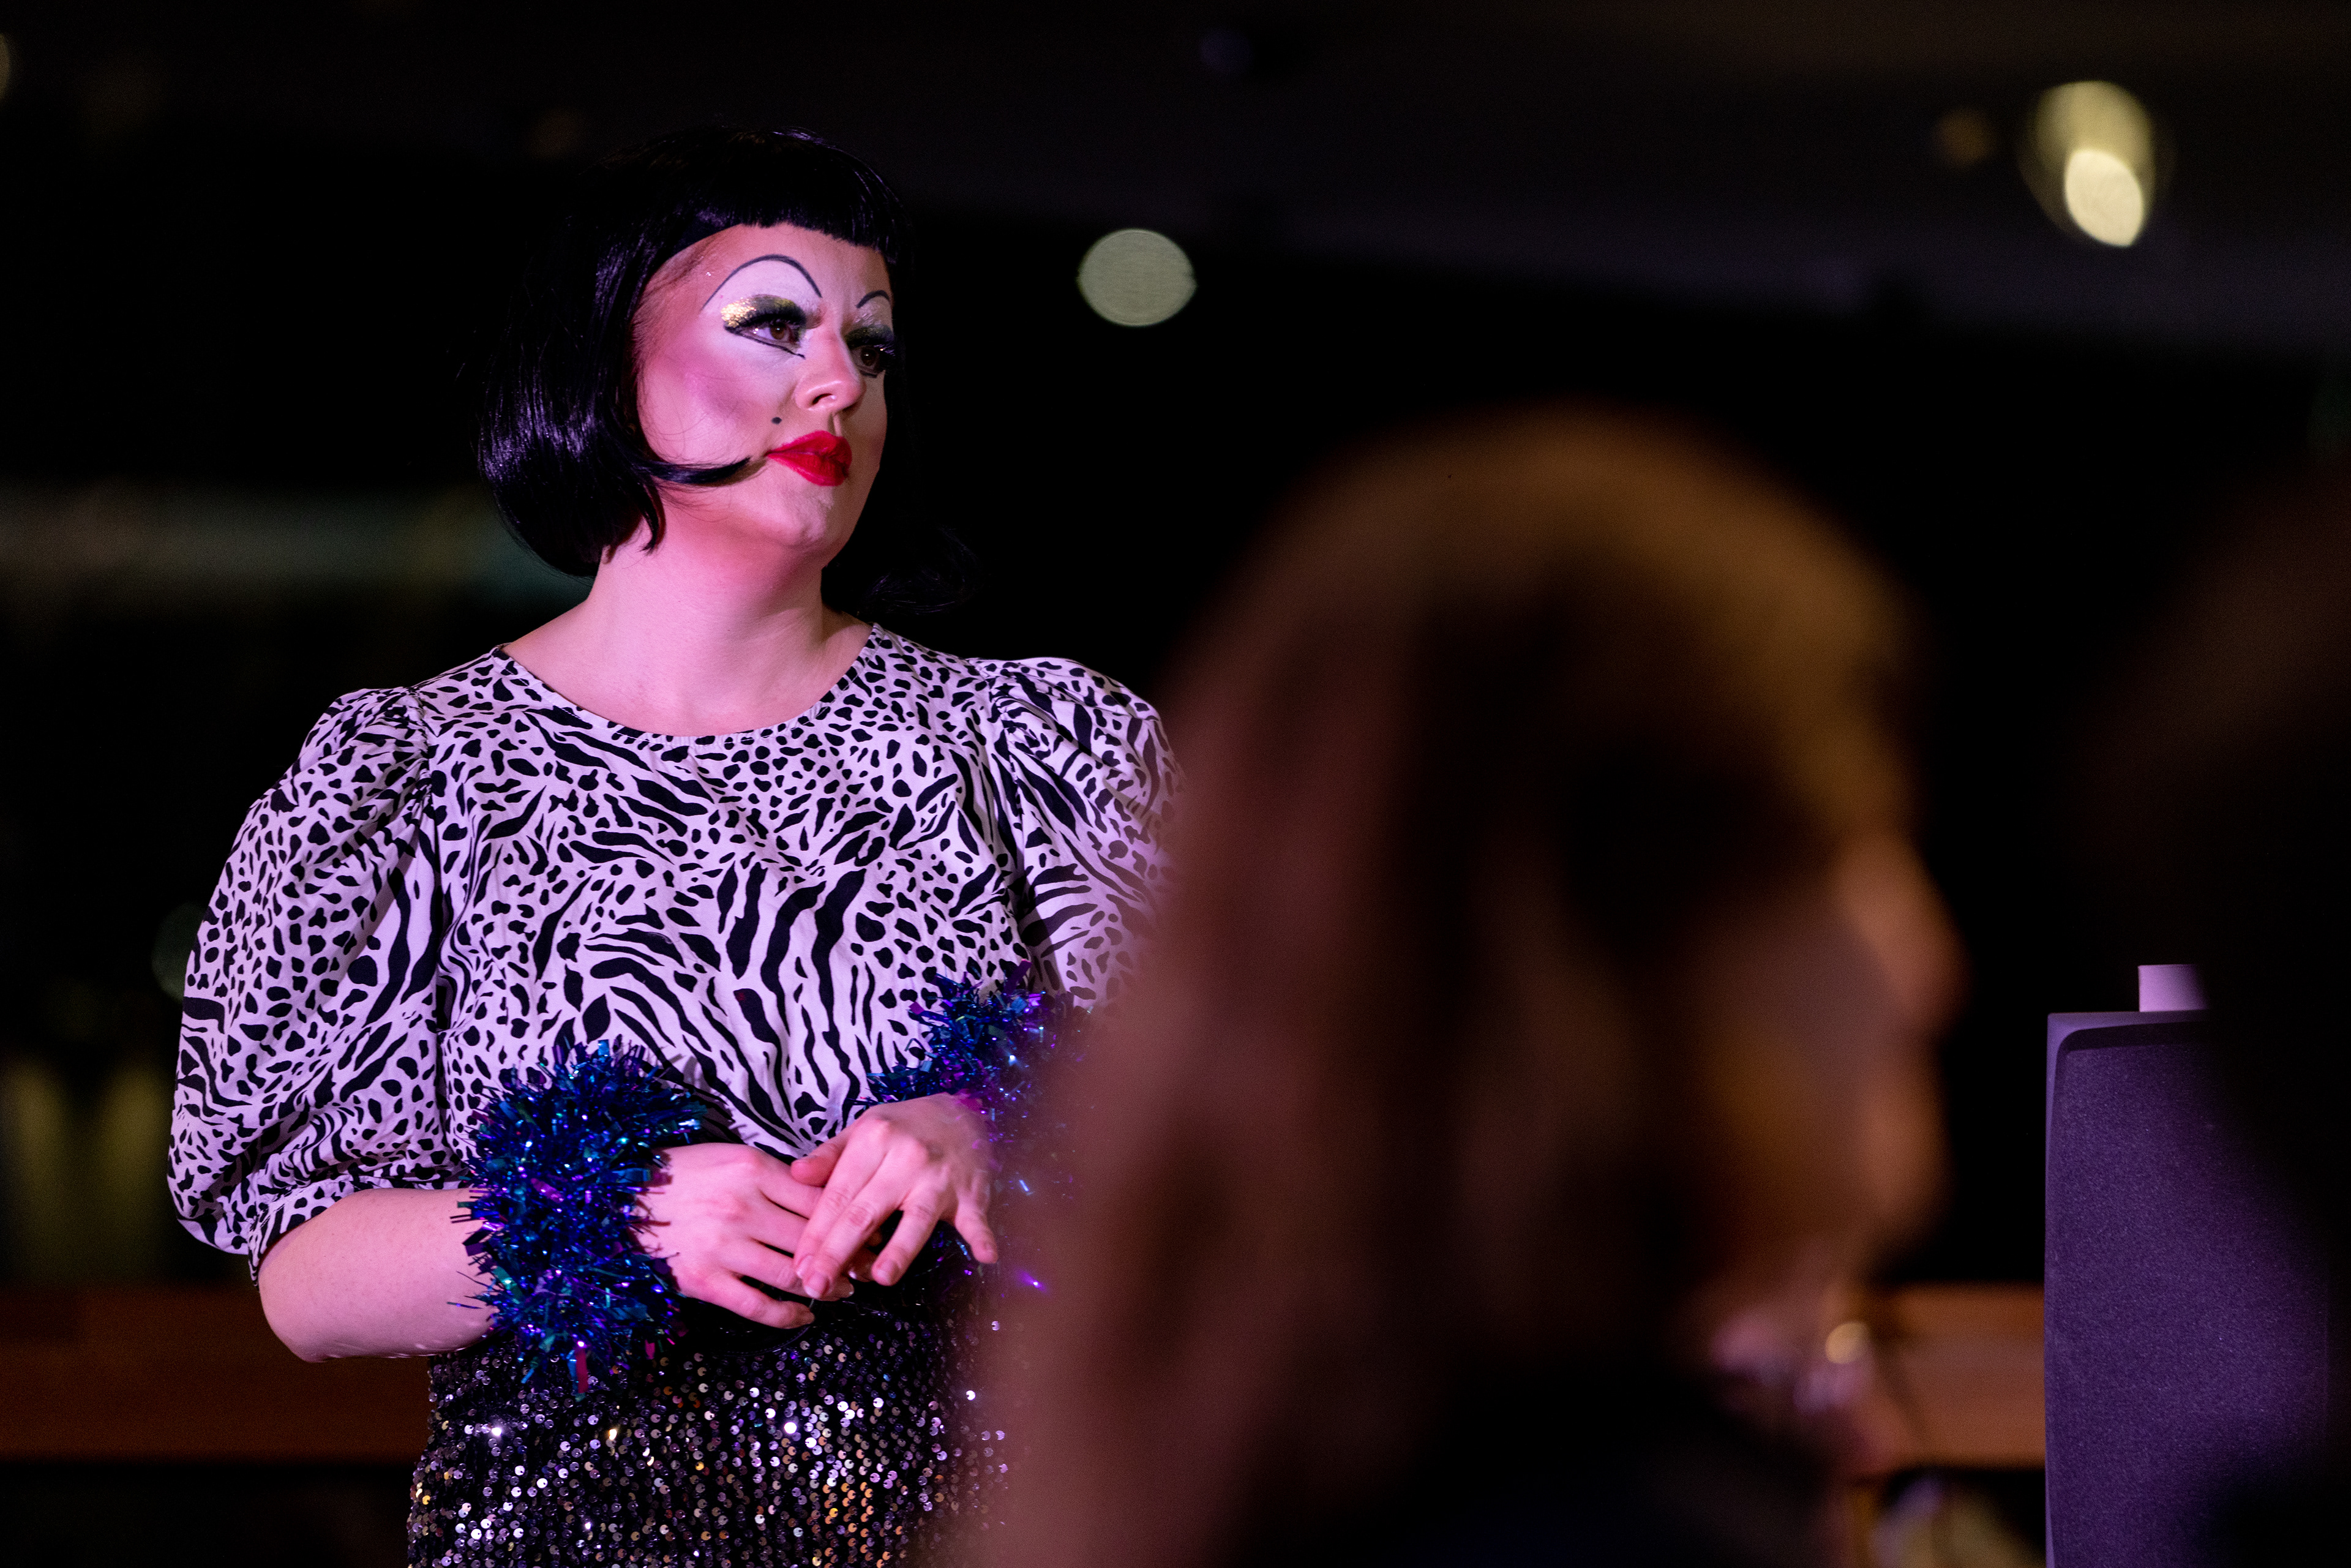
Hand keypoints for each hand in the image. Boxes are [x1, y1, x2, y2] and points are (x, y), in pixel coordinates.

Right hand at [637, 1142, 866, 1329]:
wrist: (620, 1200)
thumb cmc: (682, 1175)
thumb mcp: (732, 1159)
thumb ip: (776, 1176)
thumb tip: (824, 1195)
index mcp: (753, 1170)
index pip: (819, 1199)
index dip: (853, 1219)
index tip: (876, 1230)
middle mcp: (742, 1208)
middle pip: (813, 1238)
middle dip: (850, 1256)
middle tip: (870, 1266)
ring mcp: (723, 1247)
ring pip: (792, 1273)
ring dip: (826, 1286)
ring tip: (845, 1290)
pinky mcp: (705, 1281)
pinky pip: (758, 1305)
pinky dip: (789, 1315)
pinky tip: (806, 1316)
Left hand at [787, 1094, 997, 1298]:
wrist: (962, 1112)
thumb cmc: (903, 1129)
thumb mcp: (862, 1130)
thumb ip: (829, 1156)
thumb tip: (795, 1175)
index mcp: (873, 1140)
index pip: (838, 1195)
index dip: (816, 1233)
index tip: (799, 1266)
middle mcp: (906, 1157)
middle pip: (866, 1211)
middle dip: (837, 1252)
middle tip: (815, 1285)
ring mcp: (940, 1177)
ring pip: (916, 1218)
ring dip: (900, 1250)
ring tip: (879, 1278)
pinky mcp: (972, 1192)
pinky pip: (976, 1217)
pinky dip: (983, 1236)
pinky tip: (985, 1255)